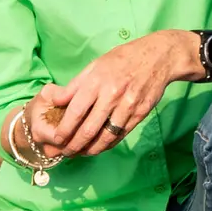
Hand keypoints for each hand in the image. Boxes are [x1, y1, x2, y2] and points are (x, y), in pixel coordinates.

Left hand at [32, 34, 193, 156]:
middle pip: (89, 129)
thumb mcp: (95, 66)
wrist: (156, 58)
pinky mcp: (140, 114)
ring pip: (106, 136)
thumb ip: (74, 86)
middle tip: (66, 153)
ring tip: (80, 153)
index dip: (64, 129)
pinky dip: (108, 144)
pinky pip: (120, 135)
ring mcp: (127, 106)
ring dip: (91, 149)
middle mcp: (111, 95)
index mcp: (96, 81)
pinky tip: (99, 147)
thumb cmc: (121, 60)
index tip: (57, 139)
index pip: (76, 111)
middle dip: (75, 145)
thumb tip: (55, 100)